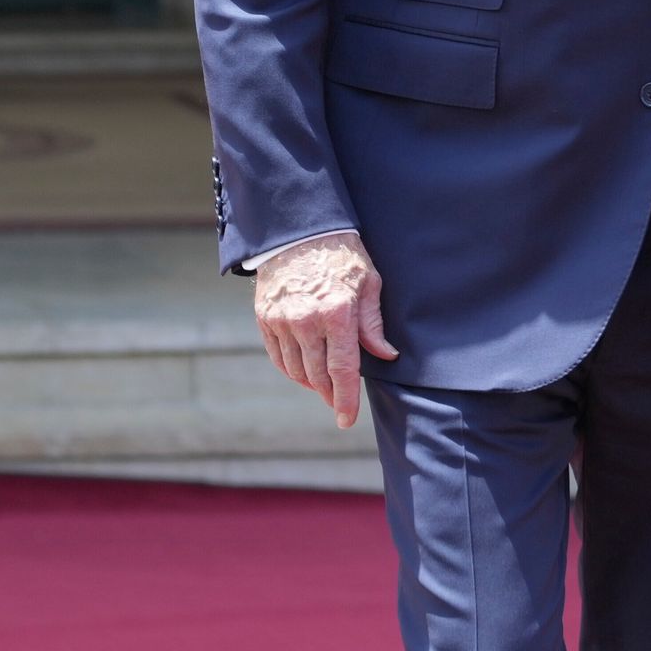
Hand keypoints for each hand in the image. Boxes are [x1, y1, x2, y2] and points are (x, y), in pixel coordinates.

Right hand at [255, 229, 397, 424]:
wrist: (299, 231)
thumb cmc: (341, 255)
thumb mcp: (368, 282)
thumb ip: (373, 324)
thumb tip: (385, 356)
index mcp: (337, 312)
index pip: (342, 370)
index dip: (346, 399)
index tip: (346, 420)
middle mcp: (306, 321)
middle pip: (318, 375)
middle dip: (330, 394)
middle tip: (339, 402)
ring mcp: (282, 321)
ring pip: (296, 370)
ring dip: (312, 384)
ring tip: (324, 386)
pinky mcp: (266, 319)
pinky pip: (278, 357)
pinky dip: (292, 370)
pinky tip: (304, 371)